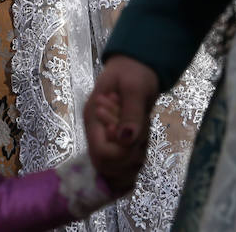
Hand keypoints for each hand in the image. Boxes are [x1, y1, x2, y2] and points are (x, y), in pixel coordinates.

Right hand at [84, 56, 157, 194]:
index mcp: (93, 119)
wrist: (137, 67)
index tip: (133, 134)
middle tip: (139, 131)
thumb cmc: (133, 73)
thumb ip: (130, 114)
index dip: (120, 151)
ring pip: (119, 168)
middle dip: (129, 156)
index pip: (100, 153)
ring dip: (136, 154)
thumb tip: (126, 139)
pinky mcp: (117, 142)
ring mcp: (106, 139)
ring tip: (141, 129)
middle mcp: (96, 133)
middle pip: (107, 166)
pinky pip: (127, 163)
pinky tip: (142, 136)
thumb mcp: (134, 88)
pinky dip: (138, 154)